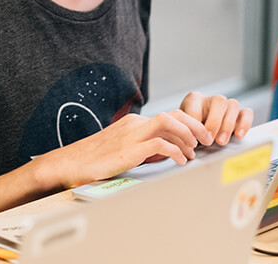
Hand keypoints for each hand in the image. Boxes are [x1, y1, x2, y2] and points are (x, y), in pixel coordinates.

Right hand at [35, 110, 213, 189]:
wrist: (70, 164)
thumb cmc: (95, 160)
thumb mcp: (123, 149)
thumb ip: (143, 147)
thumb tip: (165, 153)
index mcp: (134, 122)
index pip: (168, 116)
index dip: (188, 124)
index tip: (198, 138)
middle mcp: (135, 123)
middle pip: (173, 114)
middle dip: (195, 125)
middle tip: (207, 140)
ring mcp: (132, 135)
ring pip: (168, 122)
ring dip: (187, 135)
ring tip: (196, 150)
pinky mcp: (129, 149)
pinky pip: (159, 144)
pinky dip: (175, 151)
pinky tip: (181, 161)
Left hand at [178, 91, 253, 145]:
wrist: (195, 138)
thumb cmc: (187, 134)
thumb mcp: (181, 131)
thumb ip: (183, 132)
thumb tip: (187, 141)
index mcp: (194, 99)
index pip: (196, 104)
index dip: (195, 121)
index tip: (194, 138)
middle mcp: (212, 100)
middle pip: (219, 101)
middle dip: (214, 122)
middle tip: (209, 140)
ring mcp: (227, 106)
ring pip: (233, 105)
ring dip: (228, 125)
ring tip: (221, 142)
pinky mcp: (239, 114)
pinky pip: (247, 113)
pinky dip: (245, 123)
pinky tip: (239, 135)